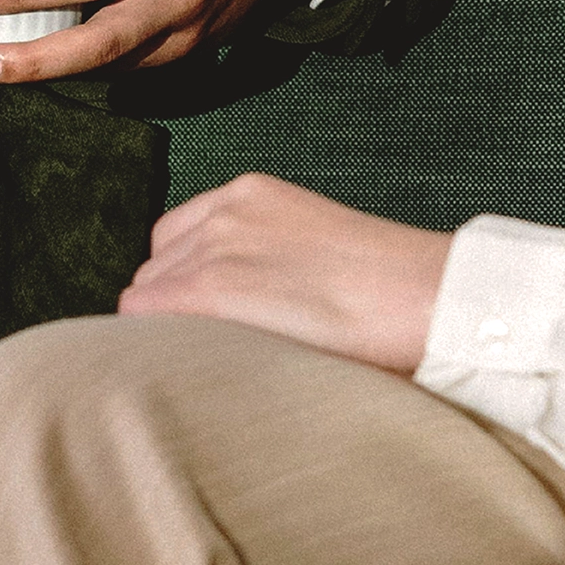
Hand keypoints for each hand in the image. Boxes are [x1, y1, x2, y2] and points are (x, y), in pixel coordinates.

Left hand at [119, 173, 451, 372]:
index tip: (212, 322)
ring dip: (168, 334)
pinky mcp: (210, 289)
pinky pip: (141, 320)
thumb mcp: (315, 250)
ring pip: (144, 301)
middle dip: (173, 312)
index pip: (175, 241)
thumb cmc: (387, 294)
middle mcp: (222, 212)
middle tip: (217, 353)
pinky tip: (201, 371)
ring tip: (217, 367)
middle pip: (154, 271)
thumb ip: (265, 262)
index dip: (184, 286)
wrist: (423, 297)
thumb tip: (236, 310)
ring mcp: (212, 247)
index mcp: (250, 193)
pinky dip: (157, 349)